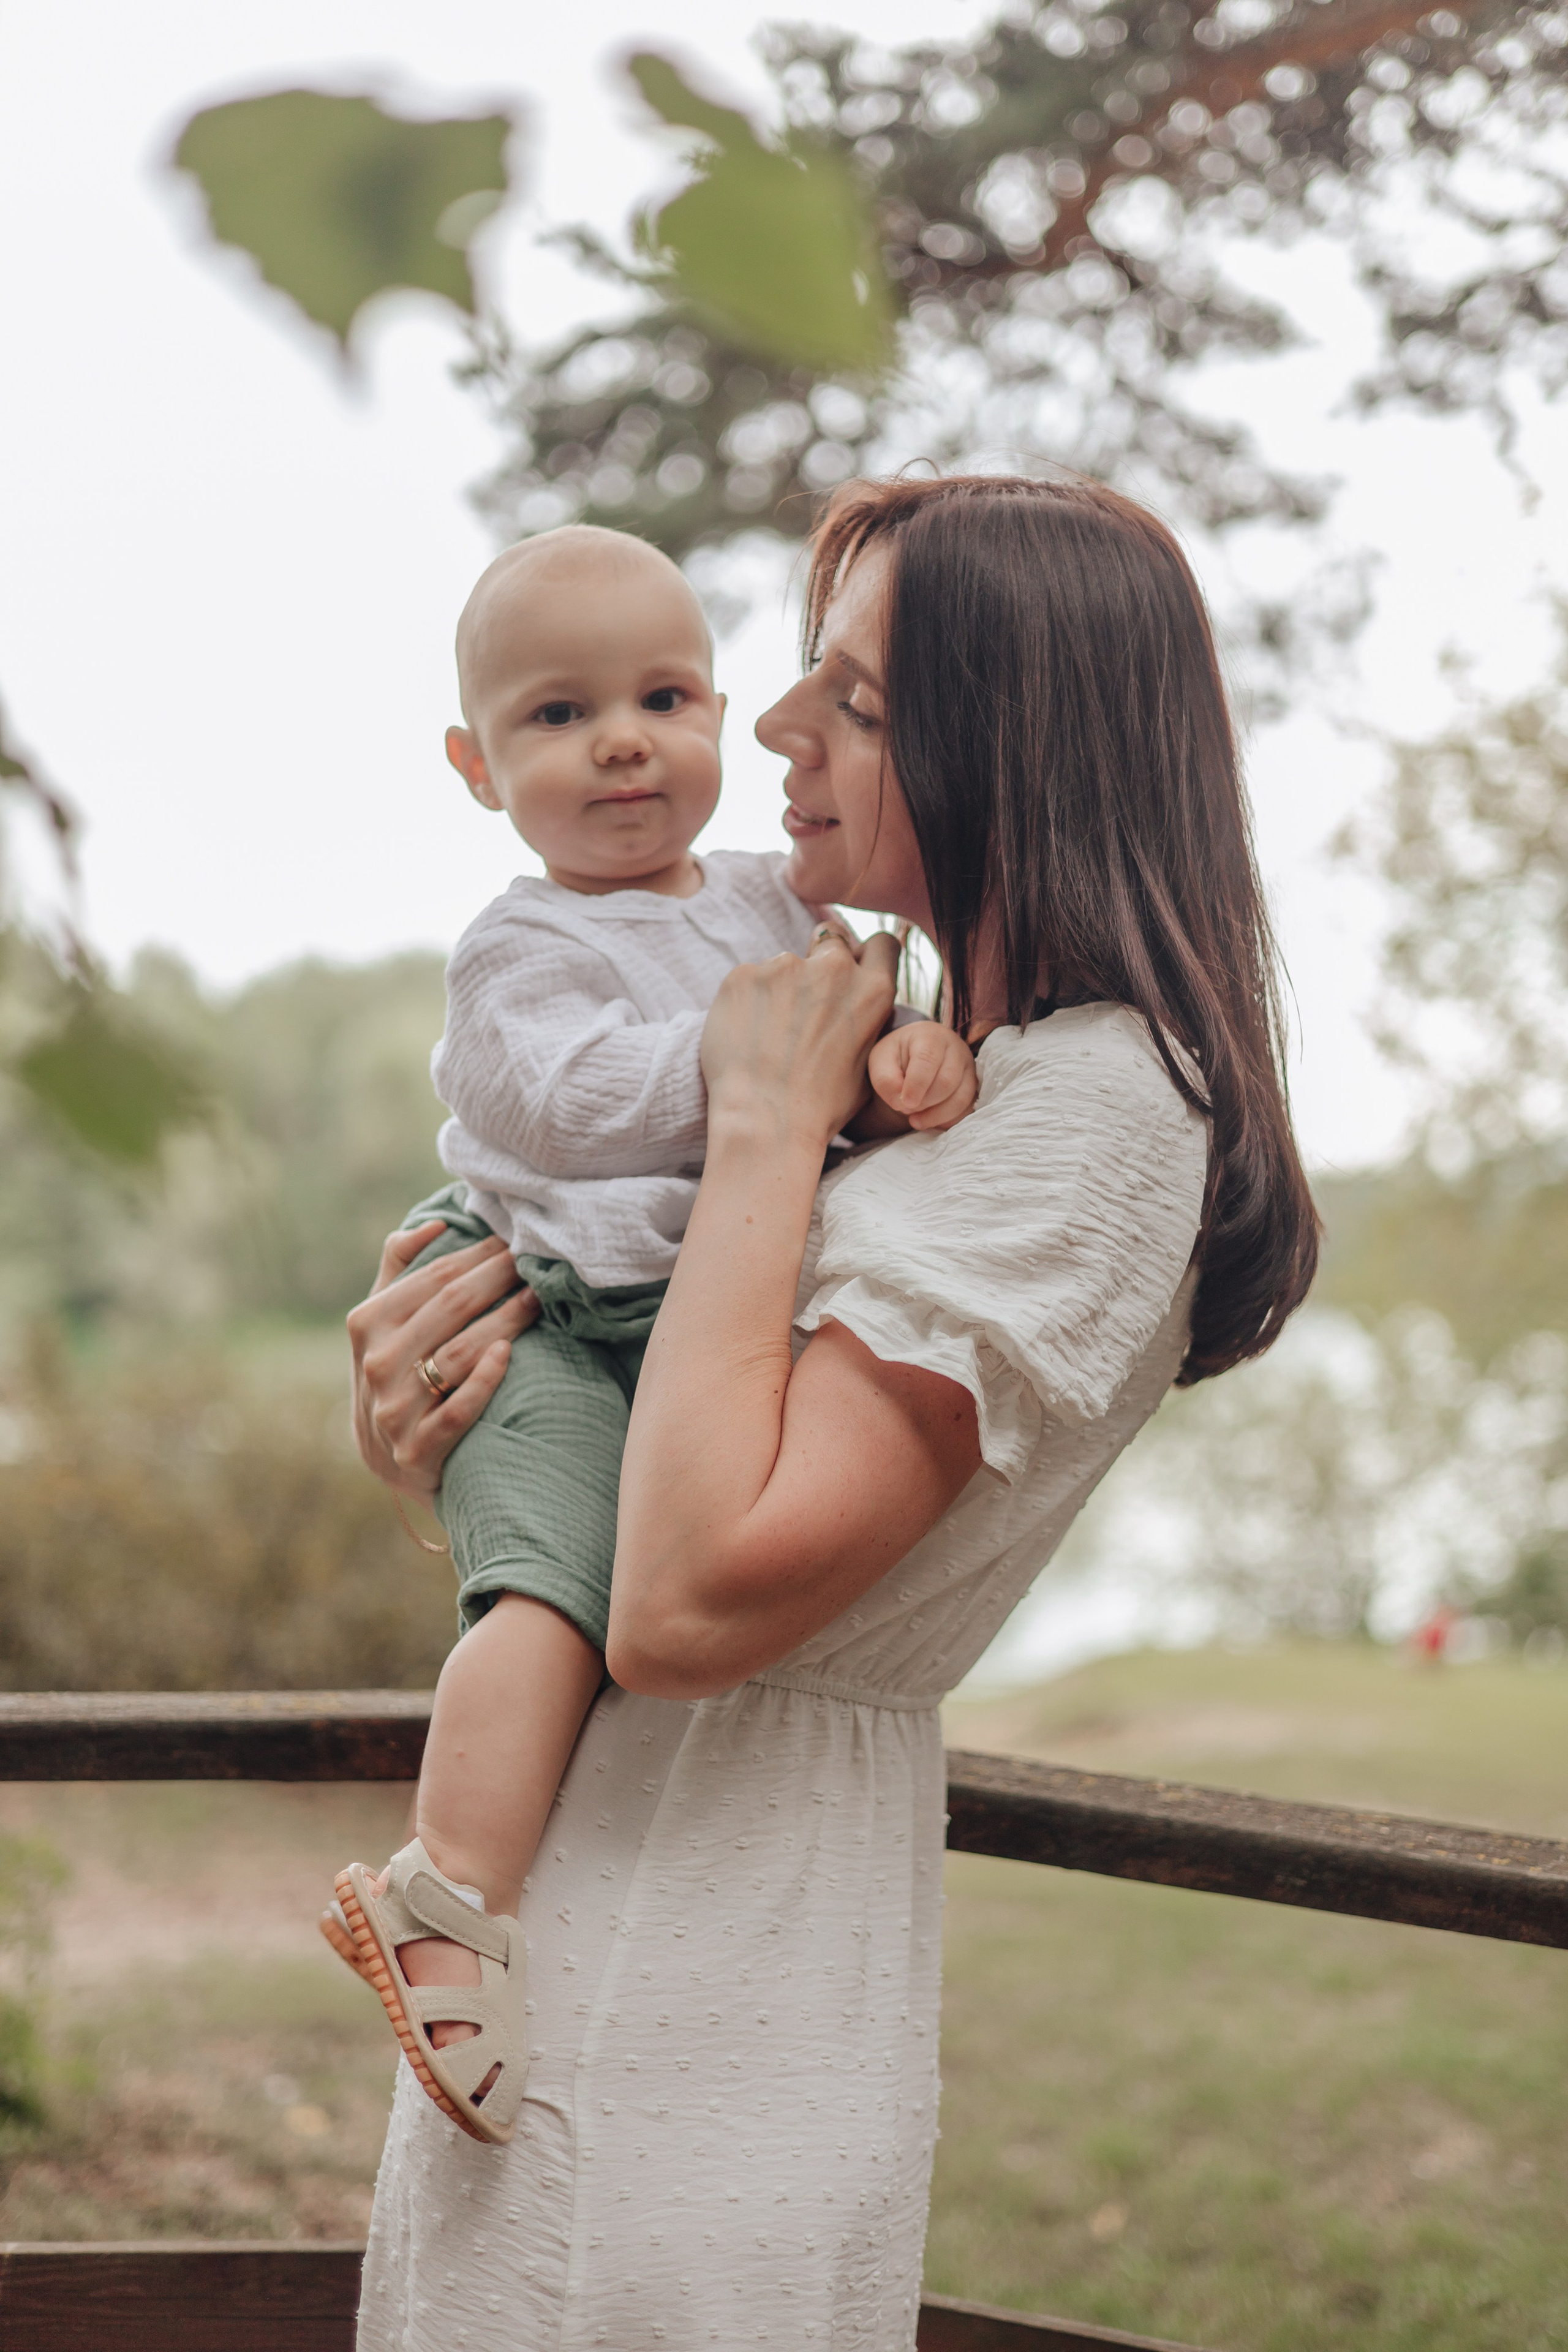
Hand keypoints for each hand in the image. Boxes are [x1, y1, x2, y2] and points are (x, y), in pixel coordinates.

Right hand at [346, 1223, 539, 1497]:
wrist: (388, 1456)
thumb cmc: (396, 1370)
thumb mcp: (382, 1321)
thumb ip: (398, 1267)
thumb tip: (435, 1223)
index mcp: (368, 1322)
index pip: (434, 1276)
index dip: (479, 1253)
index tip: (515, 1236)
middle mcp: (378, 1363)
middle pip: (452, 1306)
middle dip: (499, 1276)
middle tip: (536, 1258)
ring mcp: (396, 1409)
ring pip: (460, 1353)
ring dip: (505, 1320)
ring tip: (538, 1298)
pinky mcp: (419, 1449)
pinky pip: (458, 1410)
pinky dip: (484, 1380)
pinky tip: (509, 1353)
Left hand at [700, 926, 898, 1153]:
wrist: (765, 1120)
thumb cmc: (820, 1105)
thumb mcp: (868, 1062)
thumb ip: (867, 1018)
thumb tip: (856, 1002)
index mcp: (872, 990)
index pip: (881, 943)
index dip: (864, 953)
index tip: (851, 968)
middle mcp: (833, 968)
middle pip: (830, 941)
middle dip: (819, 964)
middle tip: (801, 1003)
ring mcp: (785, 966)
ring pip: (783, 965)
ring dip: (779, 989)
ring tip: (768, 1037)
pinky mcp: (743, 974)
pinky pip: (748, 980)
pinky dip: (746, 1001)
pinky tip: (745, 1038)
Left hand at [867, 1022, 977, 1131]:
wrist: (914, 1054)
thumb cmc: (897, 1056)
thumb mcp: (880, 1062)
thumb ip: (886, 1081)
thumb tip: (902, 1103)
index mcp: (930, 1036)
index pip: (928, 1060)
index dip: (916, 1085)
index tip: (904, 1103)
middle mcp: (956, 1049)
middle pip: (947, 1082)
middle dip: (924, 1102)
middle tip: (906, 1107)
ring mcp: (969, 1068)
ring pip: (961, 1098)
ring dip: (936, 1115)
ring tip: (915, 1120)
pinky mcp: (973, 1086)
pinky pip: (967, 1109)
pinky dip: (948, 1120)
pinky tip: (930, 1120)